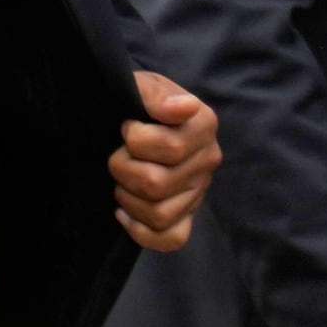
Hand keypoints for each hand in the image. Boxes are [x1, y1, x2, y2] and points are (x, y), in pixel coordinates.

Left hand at [110, 69, 221, 251]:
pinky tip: (125, 213)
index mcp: (204, 124)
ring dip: (128, 199)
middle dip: (123, 170)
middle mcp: (208, 159)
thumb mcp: (141, 87)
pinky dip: (141, 231)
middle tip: (118, 156)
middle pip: (158, 183)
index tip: (126, 128)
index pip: (171, 148)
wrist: (130, 122)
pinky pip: (172, 239)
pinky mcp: (187, 216)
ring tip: (121, 182)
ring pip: (160, 213)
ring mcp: (199, 191)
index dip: (136, 141)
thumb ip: (156, 95)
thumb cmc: (135, 105)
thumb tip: (185, 107)